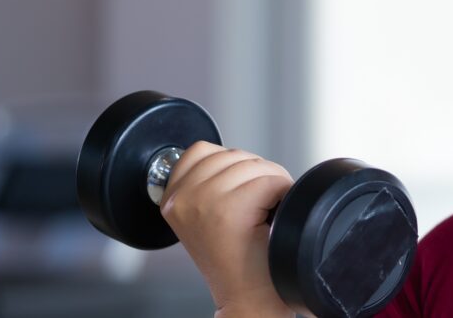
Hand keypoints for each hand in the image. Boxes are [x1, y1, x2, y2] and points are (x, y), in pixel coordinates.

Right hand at [159, 141, 295, 317]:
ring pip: (254, 165)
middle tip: (258, 210)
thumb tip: (235, 158)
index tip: (239, 198)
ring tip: (264, 216)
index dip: (233, 169)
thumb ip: (208, 184)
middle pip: (233, 154)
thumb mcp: (206, 217)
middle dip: (256, 175)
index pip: (201, 150)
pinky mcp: (228, 210)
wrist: (248, 301)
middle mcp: (180, 199)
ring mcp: (202, 203)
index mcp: (170, 199)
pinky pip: (270, 180)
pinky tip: (271, 219)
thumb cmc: (239, 262)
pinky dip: (281, 194)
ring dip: (272, 184)